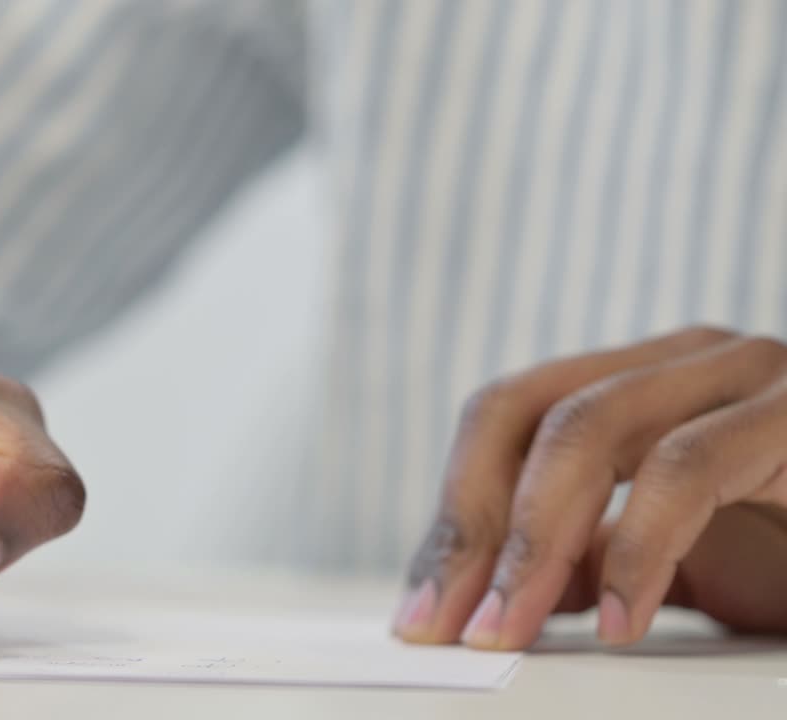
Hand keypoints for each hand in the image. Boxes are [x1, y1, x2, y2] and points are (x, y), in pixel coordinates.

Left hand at [394, 326, 786, 648]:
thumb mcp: (663, 566)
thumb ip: (577, 566)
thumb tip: (480, 601)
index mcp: (635, 384)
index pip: (503, 419)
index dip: (450, 515)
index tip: (420, 614)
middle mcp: (682, 362)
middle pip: (524, 411)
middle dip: (468, 526)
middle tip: (443, 627)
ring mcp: (747, 376)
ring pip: (591, 427)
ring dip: (530, 541)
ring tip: (503, 631)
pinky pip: (691, 468)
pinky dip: (639, 548)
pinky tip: (615, 622)